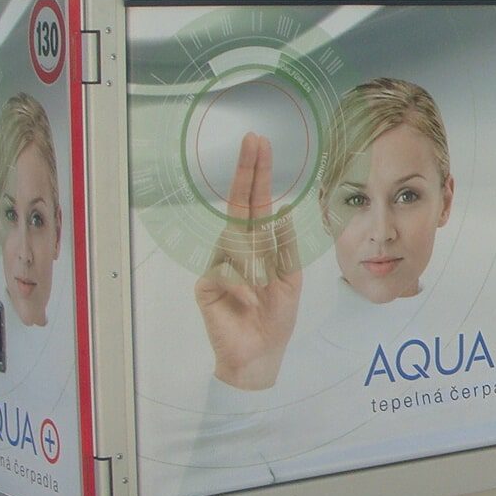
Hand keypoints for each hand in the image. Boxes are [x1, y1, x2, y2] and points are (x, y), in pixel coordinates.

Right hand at [195, 133, 301, 389]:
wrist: (259, 354)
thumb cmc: (275, 318)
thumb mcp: (289, 280)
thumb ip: (282, 248)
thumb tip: (277, 213)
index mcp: (257, 246)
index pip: (256, 203)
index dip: (258, 175)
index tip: (260, 146)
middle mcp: (236, 249)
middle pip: (240, 204)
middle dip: (248, 171)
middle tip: (253, 140)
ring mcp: (219, 264)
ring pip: (239, 243)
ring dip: (257, 265)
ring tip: (263, 290)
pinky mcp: (206, 284)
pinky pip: (228, 271)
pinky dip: (243, 285)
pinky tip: (247, 300)